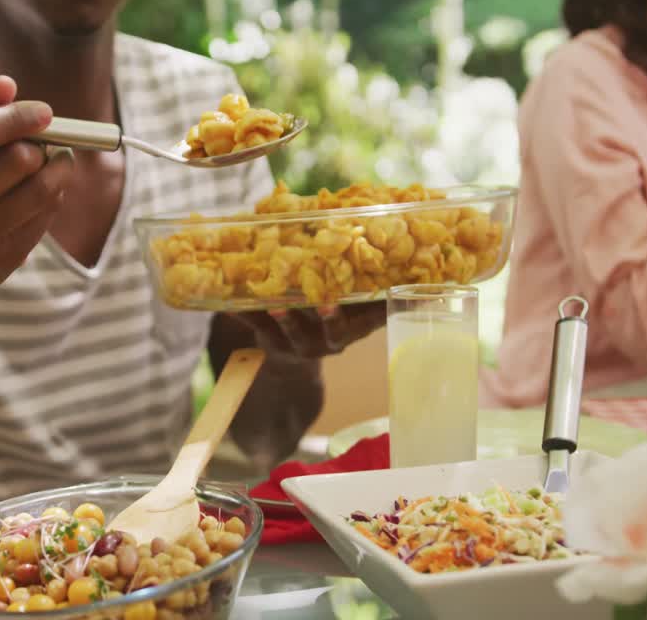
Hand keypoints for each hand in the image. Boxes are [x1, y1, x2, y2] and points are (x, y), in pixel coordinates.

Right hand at [0, 76, 73, 292]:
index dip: (14, 117)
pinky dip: (54, 192)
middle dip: (38, 144)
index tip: (44, 111)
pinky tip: (43, 188)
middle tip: (41, 141)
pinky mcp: (5, 257)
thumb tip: (6, 85)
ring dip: (57, 166)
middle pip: (16, 160)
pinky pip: (47, 213)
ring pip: (40, 189)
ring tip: (54, 158)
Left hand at [226, 302, 386, 359]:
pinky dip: (242, 312)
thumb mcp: (356, 318)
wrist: (293, 363)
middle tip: (321, 303)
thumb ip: (376, 301)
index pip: (353, 325)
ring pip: (287, 329)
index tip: (340, 302)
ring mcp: (294, 343)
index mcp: (346, 333)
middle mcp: (322, 342)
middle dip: (324, 317)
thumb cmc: (331, 324)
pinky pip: (254, 325)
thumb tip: (417, 283)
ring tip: (272, 301)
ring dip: (281, 314)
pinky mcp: (268, 339)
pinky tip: (228, 300)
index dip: (349, 314)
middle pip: (323, 330)